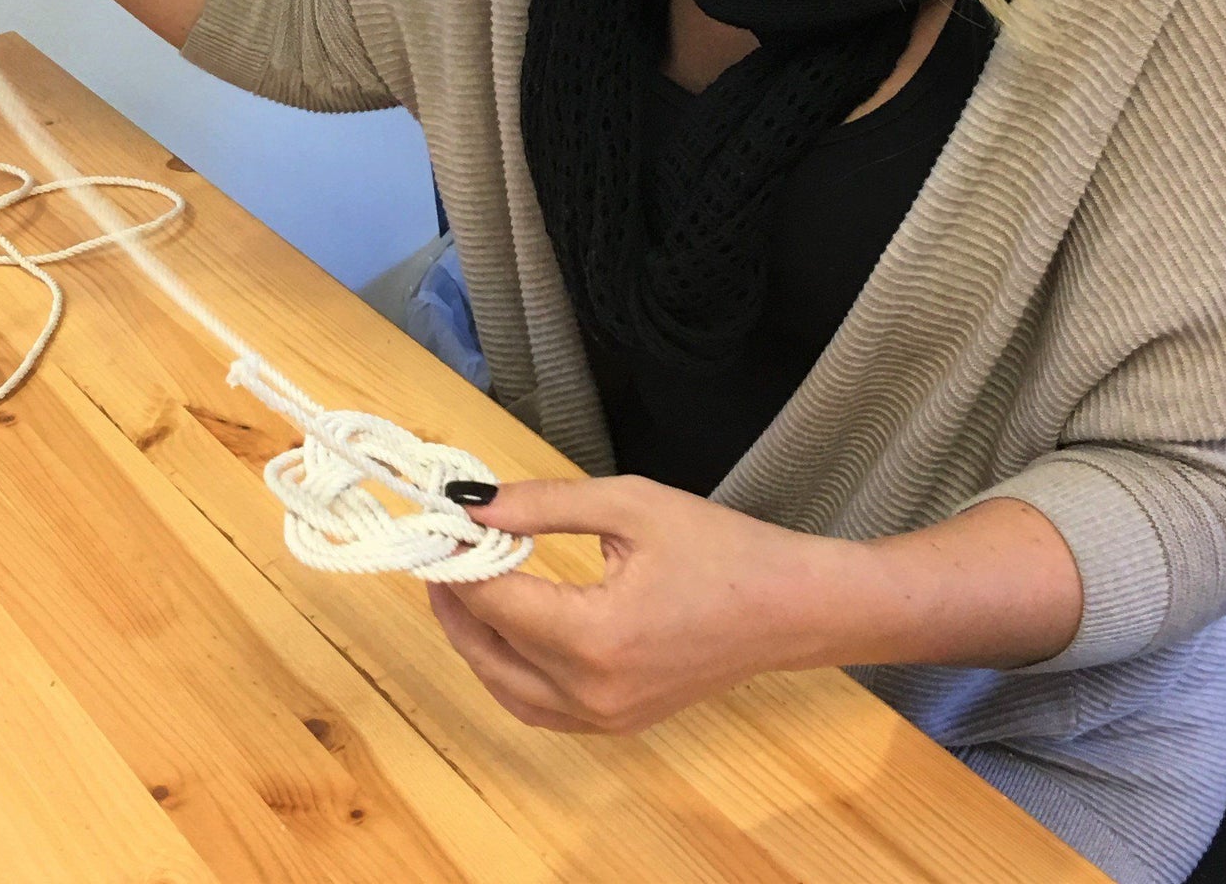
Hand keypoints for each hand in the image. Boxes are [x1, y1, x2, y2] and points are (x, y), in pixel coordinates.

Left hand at [427, 475, 857, 733]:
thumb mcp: (630, 504)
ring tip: (460, 584)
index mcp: (595, 635)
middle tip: (438, 551)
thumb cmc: (716, 546)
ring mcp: (604, 718)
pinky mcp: (616, 724)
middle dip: (452, 600)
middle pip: (487, 651)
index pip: (496, 600)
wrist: (788, 607)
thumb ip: (542, 504)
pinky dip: (507, 671)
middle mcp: (591, 690)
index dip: (457, 560)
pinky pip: (538, 708)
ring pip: (505, 688)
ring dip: (473, 639)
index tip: (437, 521)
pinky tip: (503, 628)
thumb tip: (470, 501)